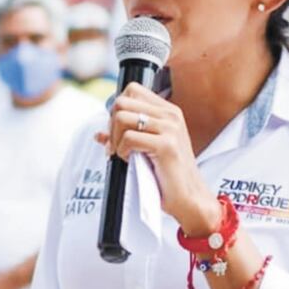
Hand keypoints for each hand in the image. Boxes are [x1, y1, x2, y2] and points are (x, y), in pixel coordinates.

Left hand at [96, 82, 219, 235]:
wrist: (189, 199)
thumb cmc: (167, 177)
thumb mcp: (146, 150)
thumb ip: (125, 137)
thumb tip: (98, 135)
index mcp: (168, 111)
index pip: (131, 90)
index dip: (117, 110)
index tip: (118, 132)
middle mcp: (170, 115)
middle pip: (122, 102)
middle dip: (111, 125)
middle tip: (116, 145)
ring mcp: (170, 129)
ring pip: (121, 118)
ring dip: (115, 139)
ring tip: (123, 154)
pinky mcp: (166, 146)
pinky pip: (129, 138)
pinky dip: (121, 151)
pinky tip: (129, 160)